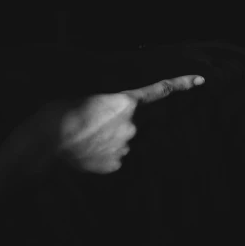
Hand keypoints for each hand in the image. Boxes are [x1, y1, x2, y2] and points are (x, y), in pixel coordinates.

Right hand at [55, 74, 205, 173]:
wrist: (44, 147)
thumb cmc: (57, 116)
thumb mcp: (84, 99)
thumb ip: (106, 107)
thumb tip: (108, 120)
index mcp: (124, 102)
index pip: (159, 90)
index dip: (182, 84)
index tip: (200, 80)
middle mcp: (132, 125)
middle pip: (133, 122)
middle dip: (117, 124)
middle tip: (89, 125)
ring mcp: (126, 147)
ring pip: (124, 142)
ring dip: (107, 140)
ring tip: (81, 140)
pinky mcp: (117, 165)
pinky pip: (115, 158)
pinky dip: (102, 156)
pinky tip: (84, 154)